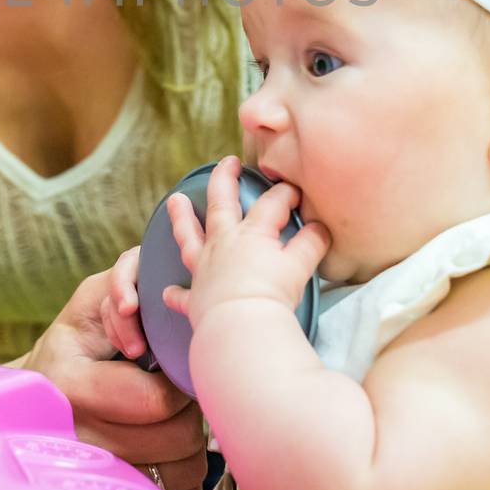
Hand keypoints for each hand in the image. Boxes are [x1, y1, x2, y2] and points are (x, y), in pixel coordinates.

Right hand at [21, 269, 207, 489]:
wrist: (40, 396)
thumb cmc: (77, 340)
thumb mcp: (90, 300)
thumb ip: (125, 280)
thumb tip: (141, 302)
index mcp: (71, 386)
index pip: (157, 399)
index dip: (176, 379)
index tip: (165, 365)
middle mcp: (80, 437)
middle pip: (179, 437)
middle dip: (188, 407)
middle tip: (174, 389)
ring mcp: (98, 473)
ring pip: (185, 468)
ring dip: (191, 441)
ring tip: (170, 415)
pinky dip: (185, 470)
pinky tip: (168, 445)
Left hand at [161, 155, 329, 328]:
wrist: (240, 328)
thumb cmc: (271, 295)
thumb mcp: (299, 266)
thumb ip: (310, 244)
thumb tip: (321, 228)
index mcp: (251, 233)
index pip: (271, 203)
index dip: (286, 194)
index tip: (295, 191)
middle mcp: (223, 243)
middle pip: (220, 203)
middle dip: (224, 179)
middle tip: (227, 161)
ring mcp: (204, 268)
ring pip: (189, 236)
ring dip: (181, 218)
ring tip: (175, 201)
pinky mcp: (195, 298)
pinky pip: (182, 294)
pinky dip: (176, 293)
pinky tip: (168, 291)